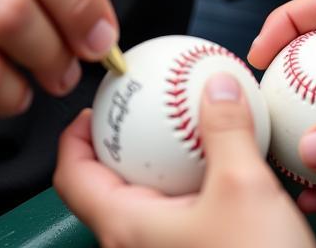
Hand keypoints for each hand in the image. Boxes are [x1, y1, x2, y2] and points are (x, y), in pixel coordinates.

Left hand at [54, 74, 314, 247]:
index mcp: (127, 228)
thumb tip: (218, 86)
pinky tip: (220, 171)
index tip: (92, 108)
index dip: (74, 136)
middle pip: (106, 185)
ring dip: (160, 165)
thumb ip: (227, 128)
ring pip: (144, 203)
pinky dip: (186, 186)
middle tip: (143, 110)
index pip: (71, 177)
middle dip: (123, 142)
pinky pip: (174, 216)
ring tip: (185, 133)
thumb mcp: (244, 185)